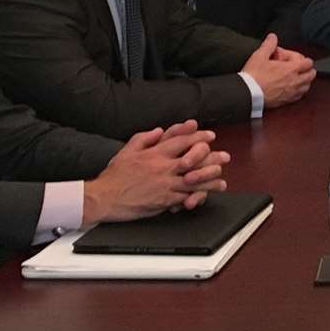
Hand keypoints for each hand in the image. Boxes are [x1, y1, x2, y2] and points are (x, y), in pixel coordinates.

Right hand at [83, 120, 230, 223]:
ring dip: (211, 178)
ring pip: (195, 179)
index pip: (182, 141)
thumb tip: (159, 130)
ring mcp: (165, 184)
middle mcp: (163, 167)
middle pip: (194, 158)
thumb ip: (144, 138)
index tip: (209, 136)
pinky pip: (186, 197)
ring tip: (222, 179)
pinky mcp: (164, 200)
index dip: (198, 137)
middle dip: (212, 156)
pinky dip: (198, 196)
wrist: (104, 197)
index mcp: (154, 153)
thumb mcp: (126, 150)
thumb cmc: (114, 176)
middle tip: (225, 156)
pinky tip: (207, 195)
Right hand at [239, 34, 313, 107]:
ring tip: (298, 78)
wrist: (249, 93)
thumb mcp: (260, 55)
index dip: (305, 59)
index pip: (308, 63)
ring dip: (305, 81)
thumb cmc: (254, 75)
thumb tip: (273, 37)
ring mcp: (292, 92)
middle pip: (311, 75)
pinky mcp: (287, 101)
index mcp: (291, 69)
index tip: (298, 59)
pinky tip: (293, 89)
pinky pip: (300, 96)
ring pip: (307, 86)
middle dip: (308, 70)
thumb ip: (269, 45)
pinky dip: (300, 91)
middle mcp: (295, 81)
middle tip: (300, 68)